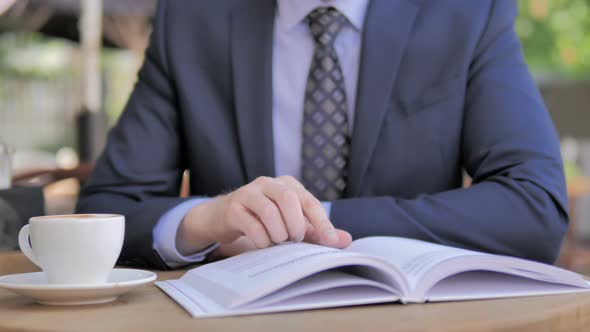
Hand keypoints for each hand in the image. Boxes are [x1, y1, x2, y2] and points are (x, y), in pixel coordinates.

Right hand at [176, 176, 351, 255]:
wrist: (224, 218)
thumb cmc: (264, 220)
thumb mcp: (292, 224)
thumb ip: (316, 231)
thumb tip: (345, 240)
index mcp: (287, 184)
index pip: (309, 201)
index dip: (322, 223)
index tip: (330, 242)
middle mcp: (268, 183)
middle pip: (289, 199)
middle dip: (296, 225)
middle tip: (294, 240)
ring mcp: (248, 193)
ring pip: (269, 211)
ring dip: (278, 233)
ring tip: (277, 242)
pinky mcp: (233, 207)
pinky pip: (252, 225)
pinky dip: (262, 240)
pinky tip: (262, 244)